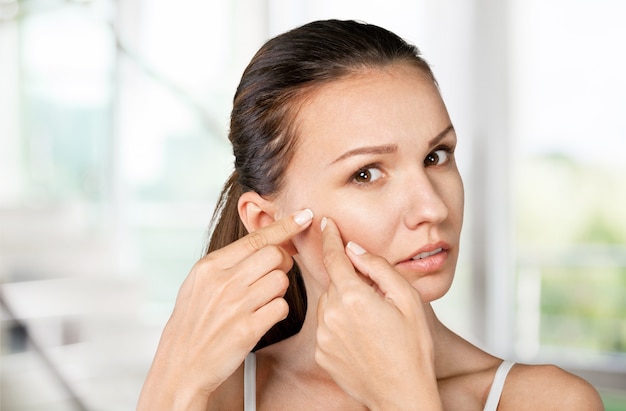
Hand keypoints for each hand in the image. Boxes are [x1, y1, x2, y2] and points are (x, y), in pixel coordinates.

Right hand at [138, 209, 312, 409]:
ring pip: (281, 280)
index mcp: (210, 266)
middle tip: (274, 275)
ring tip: (262, 300)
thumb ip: (228, 262)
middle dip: (283, 262)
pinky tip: (263, 317)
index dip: (285, 225)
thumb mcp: (199, 283)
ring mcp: (235, 306)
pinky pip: (281, 307)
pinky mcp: (247, 330)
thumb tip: (264, 240)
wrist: (181, 365)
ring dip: (279, 290)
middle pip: (275, 255)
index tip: (305, 216)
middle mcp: (223, 282)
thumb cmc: (194, 322)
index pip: (257, 237)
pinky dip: (278, 311)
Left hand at [315, 217, 440, 410]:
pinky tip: (361, 338)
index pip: (334, 257)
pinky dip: (339, 325)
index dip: (330, 237)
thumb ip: (379, 269)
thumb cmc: (411, 350)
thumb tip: (355, 250)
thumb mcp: (407, 301)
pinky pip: (326, 326)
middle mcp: (331, 314)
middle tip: (376, 300)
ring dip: (344, 304)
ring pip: (329, 304)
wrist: (402, 395)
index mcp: (353, 297)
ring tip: (371, 324)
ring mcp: (323, 335)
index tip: (325, 223)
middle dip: (350, 282)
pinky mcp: (321, 352)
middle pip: (334, 282)